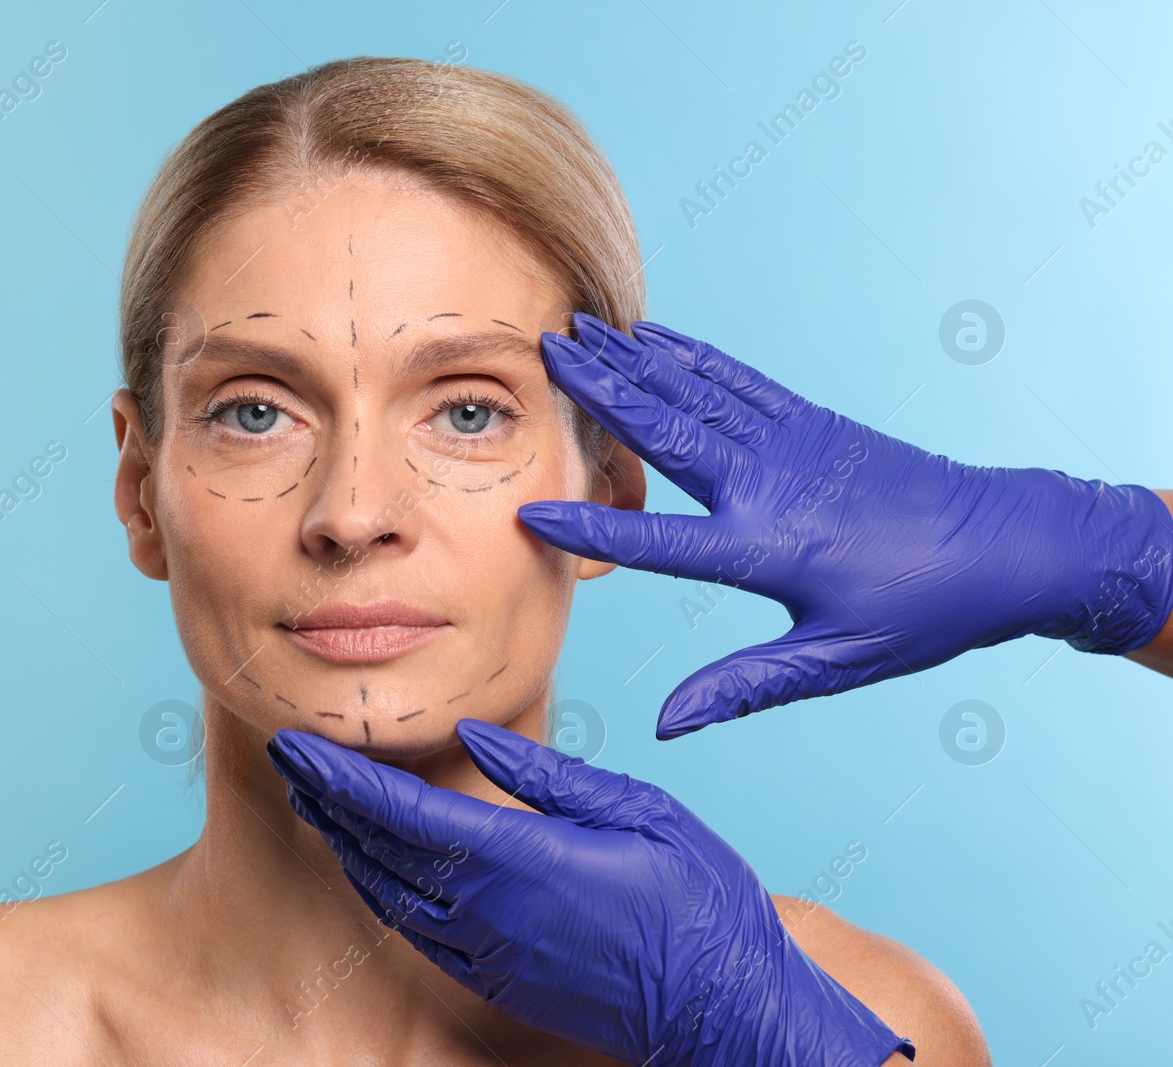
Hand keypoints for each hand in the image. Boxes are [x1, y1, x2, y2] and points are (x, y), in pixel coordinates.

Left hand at [266, 720, 912, 1066]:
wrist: (723, 1010)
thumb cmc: (697, 902)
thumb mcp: (639, 811)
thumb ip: (547, 776)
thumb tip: (472, 736)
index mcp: (521, 859)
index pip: (402, 811)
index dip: (340, 776)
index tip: (297, 744)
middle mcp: (488, 911)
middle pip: (379, 850)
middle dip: (325, 800)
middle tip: (288, 758)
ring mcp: (488, 954)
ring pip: (389, 894)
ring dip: (345, 846)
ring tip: (316, 803)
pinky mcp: (496, 982)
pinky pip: (417, 932)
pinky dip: (382, 890)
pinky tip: (373, 866)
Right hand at [521, 313, 1172, 737]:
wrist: (1010, 543)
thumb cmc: (924, 611)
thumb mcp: (835, 662)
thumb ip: (743, 688)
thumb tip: (665, 725)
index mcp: (767, 549)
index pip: (658, 543)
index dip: (592, 531)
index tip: (529, 512)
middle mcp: (768, 485)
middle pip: (665, 432)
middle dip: (600, 391)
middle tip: (545, 351)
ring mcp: (790, 443)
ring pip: (694, 394)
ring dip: (633, 360)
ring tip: (581, 329)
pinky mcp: (810, 423)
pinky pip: (736, 382)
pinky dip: (690, 356)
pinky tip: (657, 337)